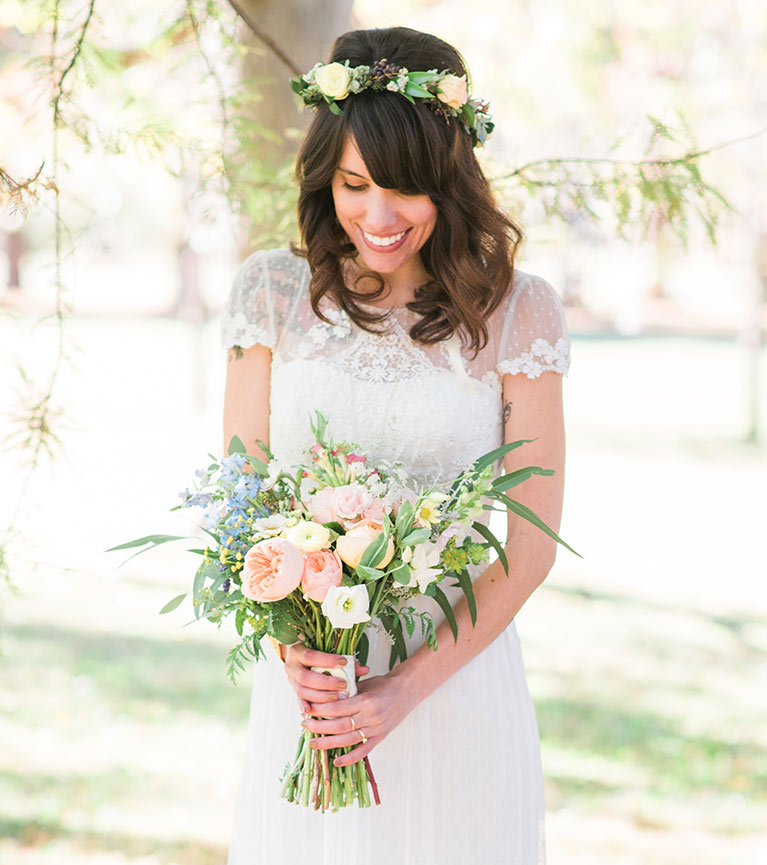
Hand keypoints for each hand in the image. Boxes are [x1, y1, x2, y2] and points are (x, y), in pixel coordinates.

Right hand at [283, 643, 369, 715]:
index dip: (327, 660)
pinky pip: (299, 701)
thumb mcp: (327, 652)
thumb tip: (365, 669)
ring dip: (321, 696)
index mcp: (298, 652)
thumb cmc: (318, 653)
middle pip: (306, 677)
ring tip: (337, 697)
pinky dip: (307, 706)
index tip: (344, 662)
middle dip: (326, 683)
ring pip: (303, 691)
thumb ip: (345, 660)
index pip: (311, 656)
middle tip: (343, 685)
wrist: (299, 656)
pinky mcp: (294, 691)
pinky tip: (314, 711)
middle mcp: (291, 666)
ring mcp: (291, 680)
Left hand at [302, 669, 416, 766]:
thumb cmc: (383, 685)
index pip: (338, 708)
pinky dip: (349, 758)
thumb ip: (347, 693)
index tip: (307, 709)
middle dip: (319, 727)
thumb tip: (324, 699)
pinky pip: (363, 751)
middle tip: (304, 725)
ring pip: (348, 740)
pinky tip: (336, 761)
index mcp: (366, 700)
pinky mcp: (380, 738)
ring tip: (313, 743)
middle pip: (340, 725)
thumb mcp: (364, 683)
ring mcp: (376, 729)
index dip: (320, 710)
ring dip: (328, 743)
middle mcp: (371, 716)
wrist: (406, 691)